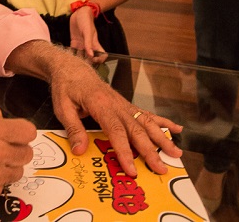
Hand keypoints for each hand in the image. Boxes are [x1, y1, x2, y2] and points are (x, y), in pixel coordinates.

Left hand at [48, 56, 182, 176]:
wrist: (73, 69)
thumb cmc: (66, 88)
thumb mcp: (62, 108)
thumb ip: (73, 129)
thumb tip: (80, 151)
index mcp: (100, 105)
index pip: (116, 131)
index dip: (125, 152)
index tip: (132, 169)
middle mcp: (117, 105)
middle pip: (136, 130)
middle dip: (150, 151)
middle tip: (161, 168)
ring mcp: (124, 104)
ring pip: (146, 122)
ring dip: (162, 138)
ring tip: (176, 153)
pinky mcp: (126, 105)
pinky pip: (146, 114)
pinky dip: (162, 121)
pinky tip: (176, 128)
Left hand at [69, 7, 106, 62]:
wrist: (79, 12)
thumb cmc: (86, 21)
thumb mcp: (88, 32)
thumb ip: (89, 43)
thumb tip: (91, 56)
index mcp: (95, 44)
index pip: (102, 55)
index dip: (100, 60)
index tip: (94, 61)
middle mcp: (88, 46)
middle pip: (90, 58)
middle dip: (87, 63)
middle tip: (80, 65)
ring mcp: (81, 44)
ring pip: (81, 56)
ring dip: (78, 60)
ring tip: (72, 64)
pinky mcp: (74, 42)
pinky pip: (73, 51)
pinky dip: (70, 54)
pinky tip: (66, 57)